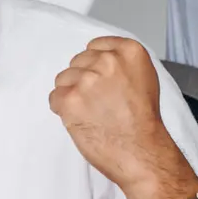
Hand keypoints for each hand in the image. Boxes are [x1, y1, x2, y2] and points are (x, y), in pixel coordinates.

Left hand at [49, 37, 195, 198]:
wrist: (141, 152)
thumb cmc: (143, 123)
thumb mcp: (143, 79)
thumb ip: (121, 64)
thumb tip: (97, 59)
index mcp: (129, 51)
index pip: (95, 46)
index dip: (95, 67)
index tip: (103, 81)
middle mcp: (108, 61)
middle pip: (78, 62)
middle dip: (83, 81)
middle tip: (100, 103)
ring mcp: (88, 79)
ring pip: (63, 79)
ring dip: (72, 95)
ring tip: (93, 113)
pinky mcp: (70, 99)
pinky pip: (54, 97)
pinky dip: (62, 110)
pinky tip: (82, 120)